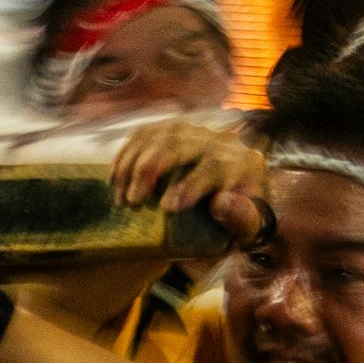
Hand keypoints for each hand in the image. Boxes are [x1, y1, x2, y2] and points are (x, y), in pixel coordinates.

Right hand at [108, 119, 267, 243]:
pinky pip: (146, 133)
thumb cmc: (239, 224)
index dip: (191, 184)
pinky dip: (127, 154)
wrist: (234, 207)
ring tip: (122, 197)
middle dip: (152, 169)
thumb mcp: (248, 230)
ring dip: (134, 164)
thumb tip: (221, 204)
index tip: (167, 207)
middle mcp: (221, 141)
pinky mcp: (174, 132)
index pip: (215, 166)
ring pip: (159, 136)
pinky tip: (115, 177)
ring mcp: (196, 133)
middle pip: (181, 144)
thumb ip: (242, 221)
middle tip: (134, 201)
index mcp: (244, 163)